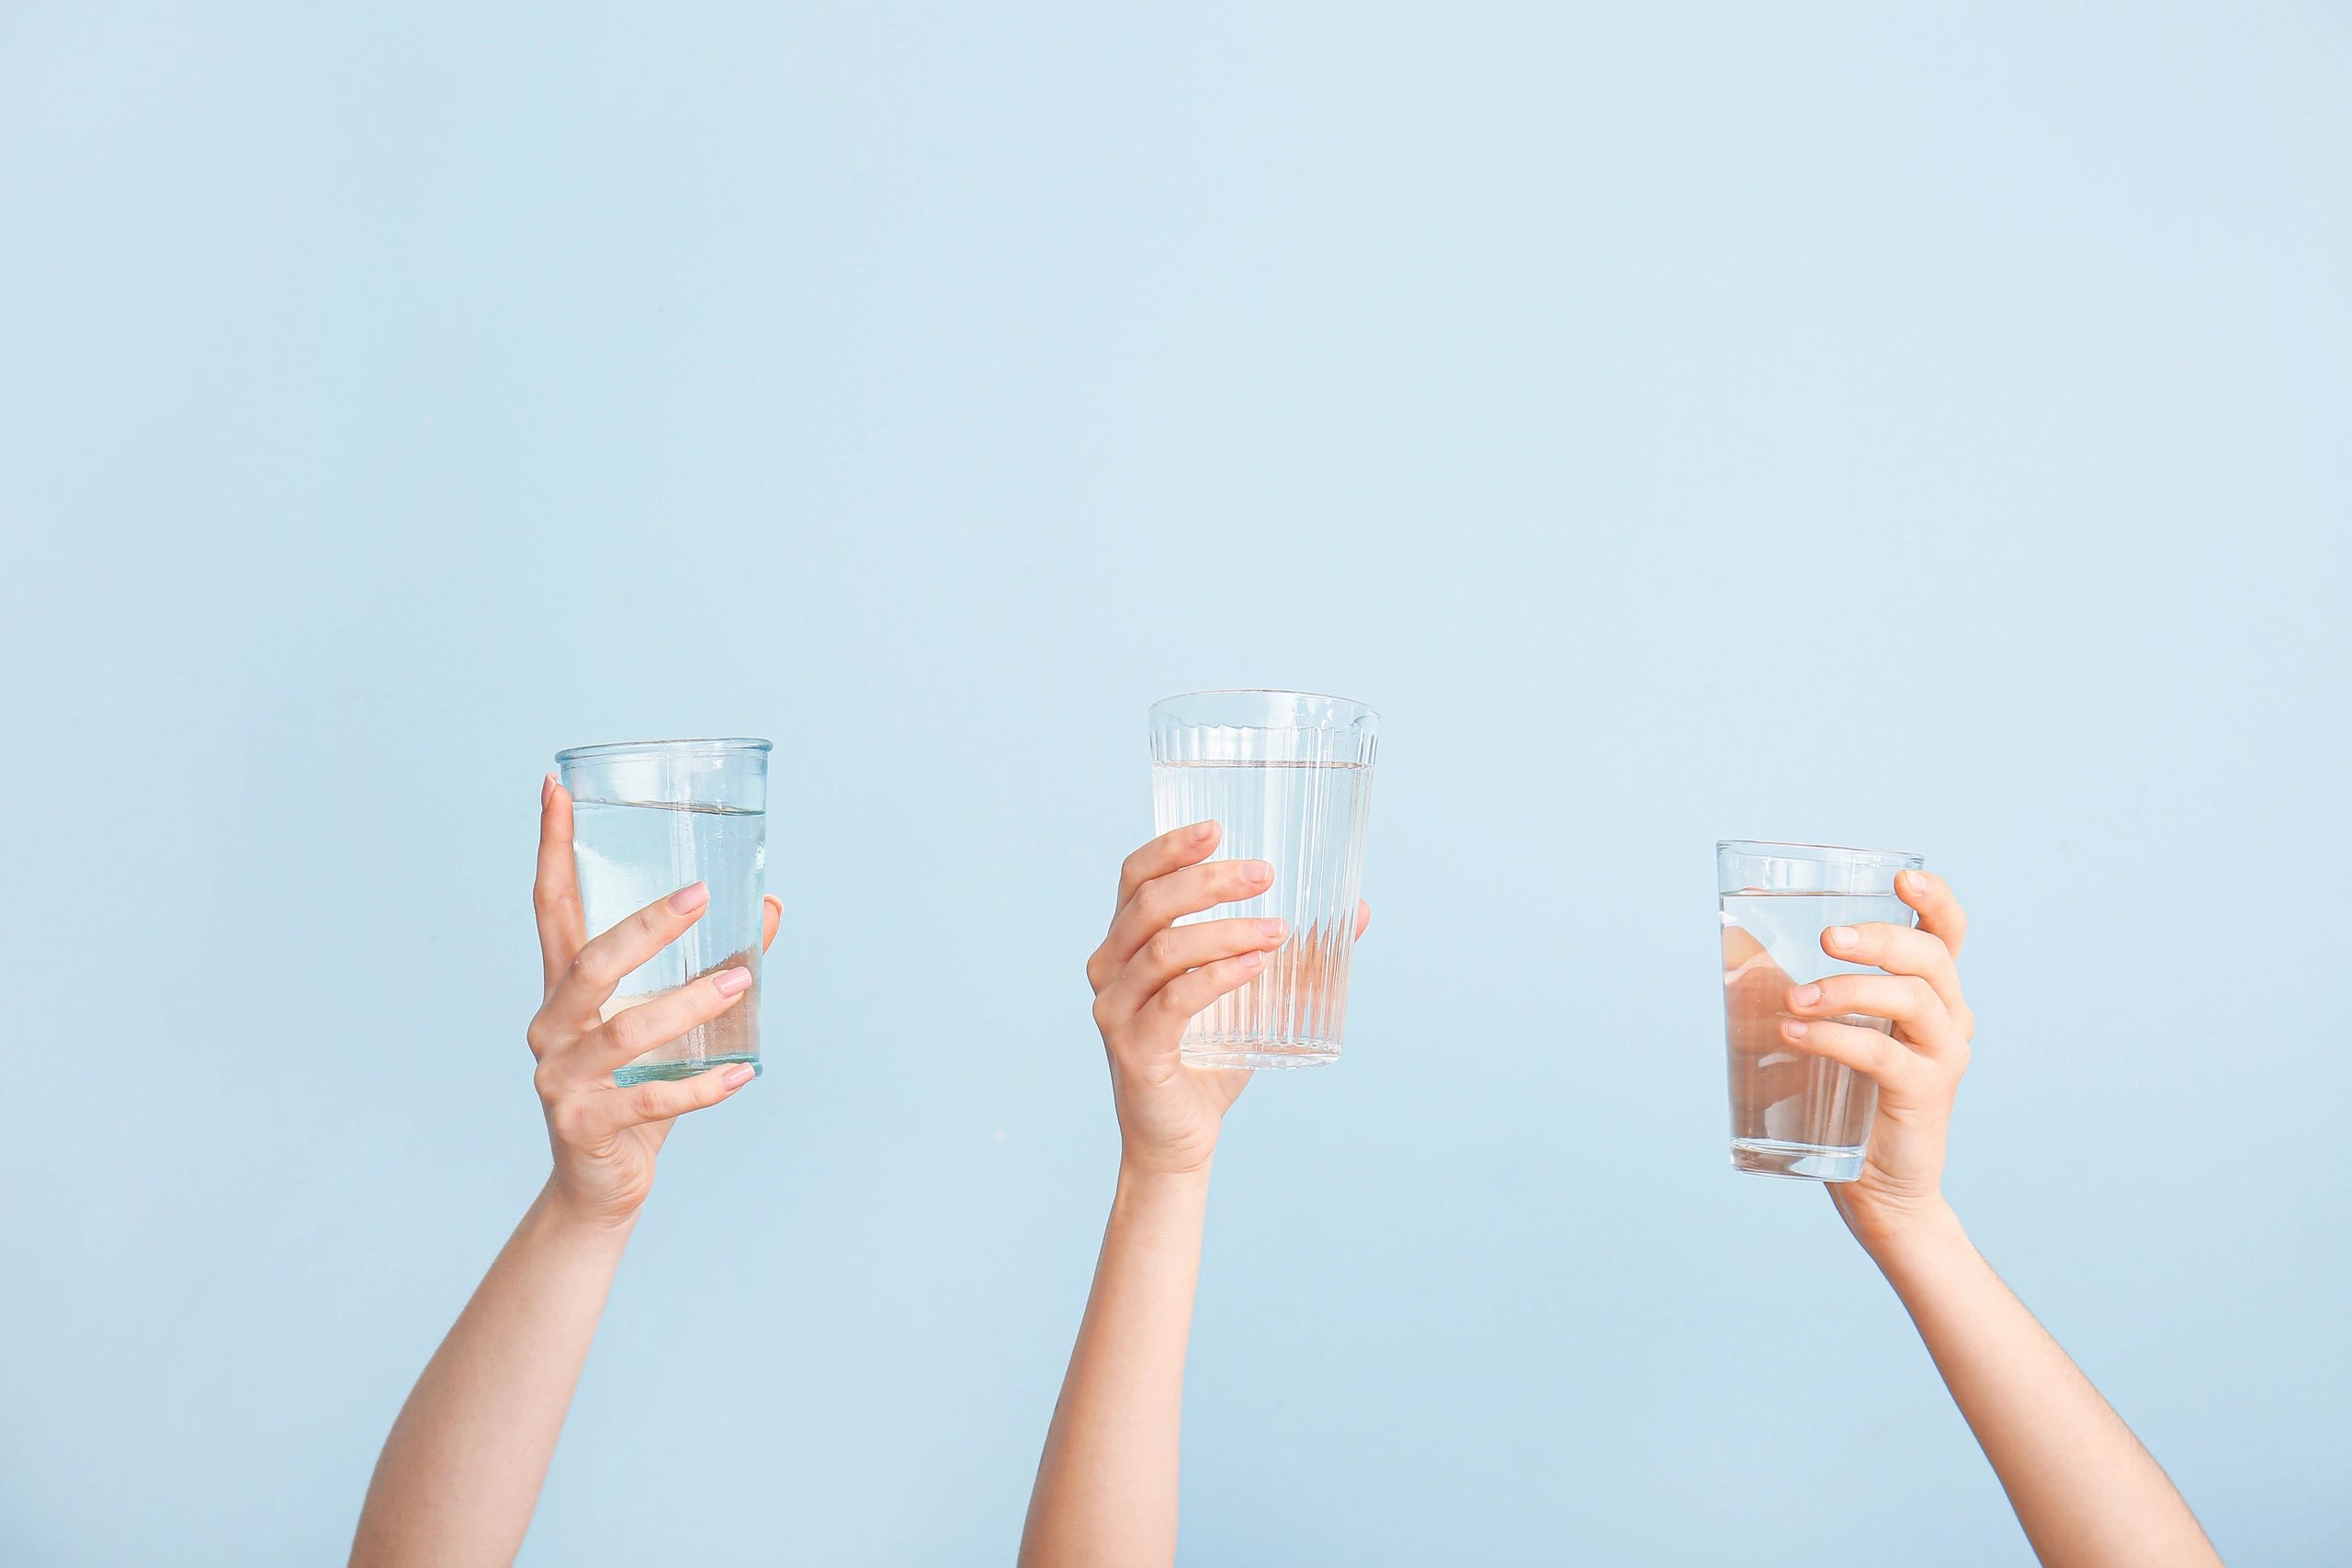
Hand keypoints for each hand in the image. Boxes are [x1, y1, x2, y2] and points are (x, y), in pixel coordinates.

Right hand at [528, 774, 781, 1227]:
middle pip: (588, 962)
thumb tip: (772, 906)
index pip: (551, 904)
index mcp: (565, 990)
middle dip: (644, 927)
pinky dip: (701, 1087)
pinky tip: (743, 1076)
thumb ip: (712, 965)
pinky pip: (649, 1100)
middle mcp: (551, 1025)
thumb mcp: (674, 1021)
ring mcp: (560, 1078)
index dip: (552, 846)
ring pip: (624, 1030)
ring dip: (689, 1003)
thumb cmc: (637, 1088)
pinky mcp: (582, 1125)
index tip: (557, 785)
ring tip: (743, 982)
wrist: (601, 1185)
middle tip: (700, 896)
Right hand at [1084, 822, 1370, 1176]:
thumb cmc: (1210, 1059)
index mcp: (1126, 943)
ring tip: (1278, 930)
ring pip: (1164, 949)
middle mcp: (1110, 969)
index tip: (1218, 827)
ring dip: (1226, 931)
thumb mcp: (1255, 994)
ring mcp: (1116, 1010)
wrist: (1180, 1139)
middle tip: (1266, 874)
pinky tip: (1256, 966)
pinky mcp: (1134, 1049)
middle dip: (1211, 881)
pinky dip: (1216, 977)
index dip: (1171, 847)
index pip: (1136, 877)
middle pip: (1150, 903)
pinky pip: (1173, 1000)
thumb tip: (1357, 909)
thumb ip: (1295, 953)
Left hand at [1775, 869, 1974, 1247]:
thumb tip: (1735, 946)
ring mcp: (1943, 1057)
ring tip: (1796, 999)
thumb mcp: (1831, 1036)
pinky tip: (1794, 1035)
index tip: (1902, 878)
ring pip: (1911, 999)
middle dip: (1880, 938)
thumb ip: (1801, 990)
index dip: (1935, 899)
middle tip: (1828, 937)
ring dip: (1848, 989)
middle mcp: (1949, 1019)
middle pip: (1931, 958)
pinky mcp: (1925, 1095)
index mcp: (1932, 995)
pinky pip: (1883, 1056)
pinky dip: (1835, 1039)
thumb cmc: (1846, 1102)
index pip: (1948, 935)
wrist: (1878, 1189)